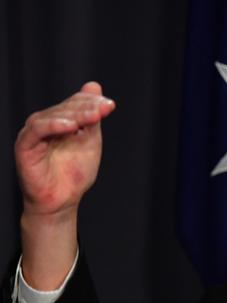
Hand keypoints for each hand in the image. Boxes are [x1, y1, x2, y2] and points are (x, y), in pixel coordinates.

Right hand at [15, 82, 114, 289]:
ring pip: (52, 116)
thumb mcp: (89, 141)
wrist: (62, 200)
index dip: (92, 102)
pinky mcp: (25, 146)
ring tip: (93, 117)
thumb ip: (92, 116)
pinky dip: (54, 125)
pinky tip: (70, 126)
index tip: (110, 106)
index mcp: (61, 120)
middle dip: (87, 107)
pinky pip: (37, 131)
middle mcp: (45, 123)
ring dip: (75, 114)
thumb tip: (94, 86)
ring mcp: (33, 134)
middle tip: (104, 109)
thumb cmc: (74, 173)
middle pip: (66, 108)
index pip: (75, 103)